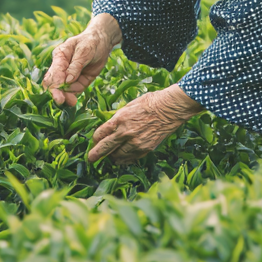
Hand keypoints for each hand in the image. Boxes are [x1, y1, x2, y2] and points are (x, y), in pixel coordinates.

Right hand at [42, 12, 121, 106]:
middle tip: (61, 101)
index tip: (58, 92)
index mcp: (59, 56)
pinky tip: (73, 101)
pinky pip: (73, 91)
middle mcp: (62, 67)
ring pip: (63, 89)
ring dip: (66, 96)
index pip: (53, 72)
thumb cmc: (91, 42)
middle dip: (56, 92)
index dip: (55, 83)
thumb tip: (67, 80)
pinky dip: (72, 96)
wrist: (103, 42)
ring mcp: (70, 75)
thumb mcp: (84, 51)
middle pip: (54, 83)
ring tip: (72, 102)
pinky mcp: (78, 81)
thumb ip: (75, 65)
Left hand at [88, 84, 202, 164]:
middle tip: (90, 159)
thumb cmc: (151, 102)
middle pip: (105, 148)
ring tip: (110, 156)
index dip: (96, 138)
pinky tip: (121, 158)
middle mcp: (126, 133)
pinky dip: (124, 159)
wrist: (170, 108)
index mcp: (120, 119)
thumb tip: (110, 126)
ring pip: (117, 156)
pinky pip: (130, 158)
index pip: (101, 134)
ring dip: (111, 157)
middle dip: (95, 154)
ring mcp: (136, 143)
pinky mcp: (146, 149)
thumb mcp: (129, 105)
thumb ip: (118, 117)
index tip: (95, 140)